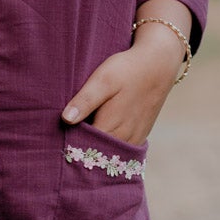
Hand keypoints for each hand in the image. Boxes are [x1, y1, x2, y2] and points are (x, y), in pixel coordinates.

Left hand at [60, 37, 182, 146]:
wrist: (158, 64)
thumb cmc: (127, 70)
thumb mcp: (103, 80)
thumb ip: (85, 101)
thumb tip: (66, 119)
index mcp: (110, 126)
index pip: (85, 149)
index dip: (71, 147)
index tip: (60, 142)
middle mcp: (124, 137)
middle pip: (98, 154)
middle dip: (83, 152)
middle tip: (67, 145)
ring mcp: (134, 138)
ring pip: (111, 154)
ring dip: (98, 152)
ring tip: (82, 144)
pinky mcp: (141, 134)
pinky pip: (122, 150)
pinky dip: (111, 149)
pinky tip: (102, 139)